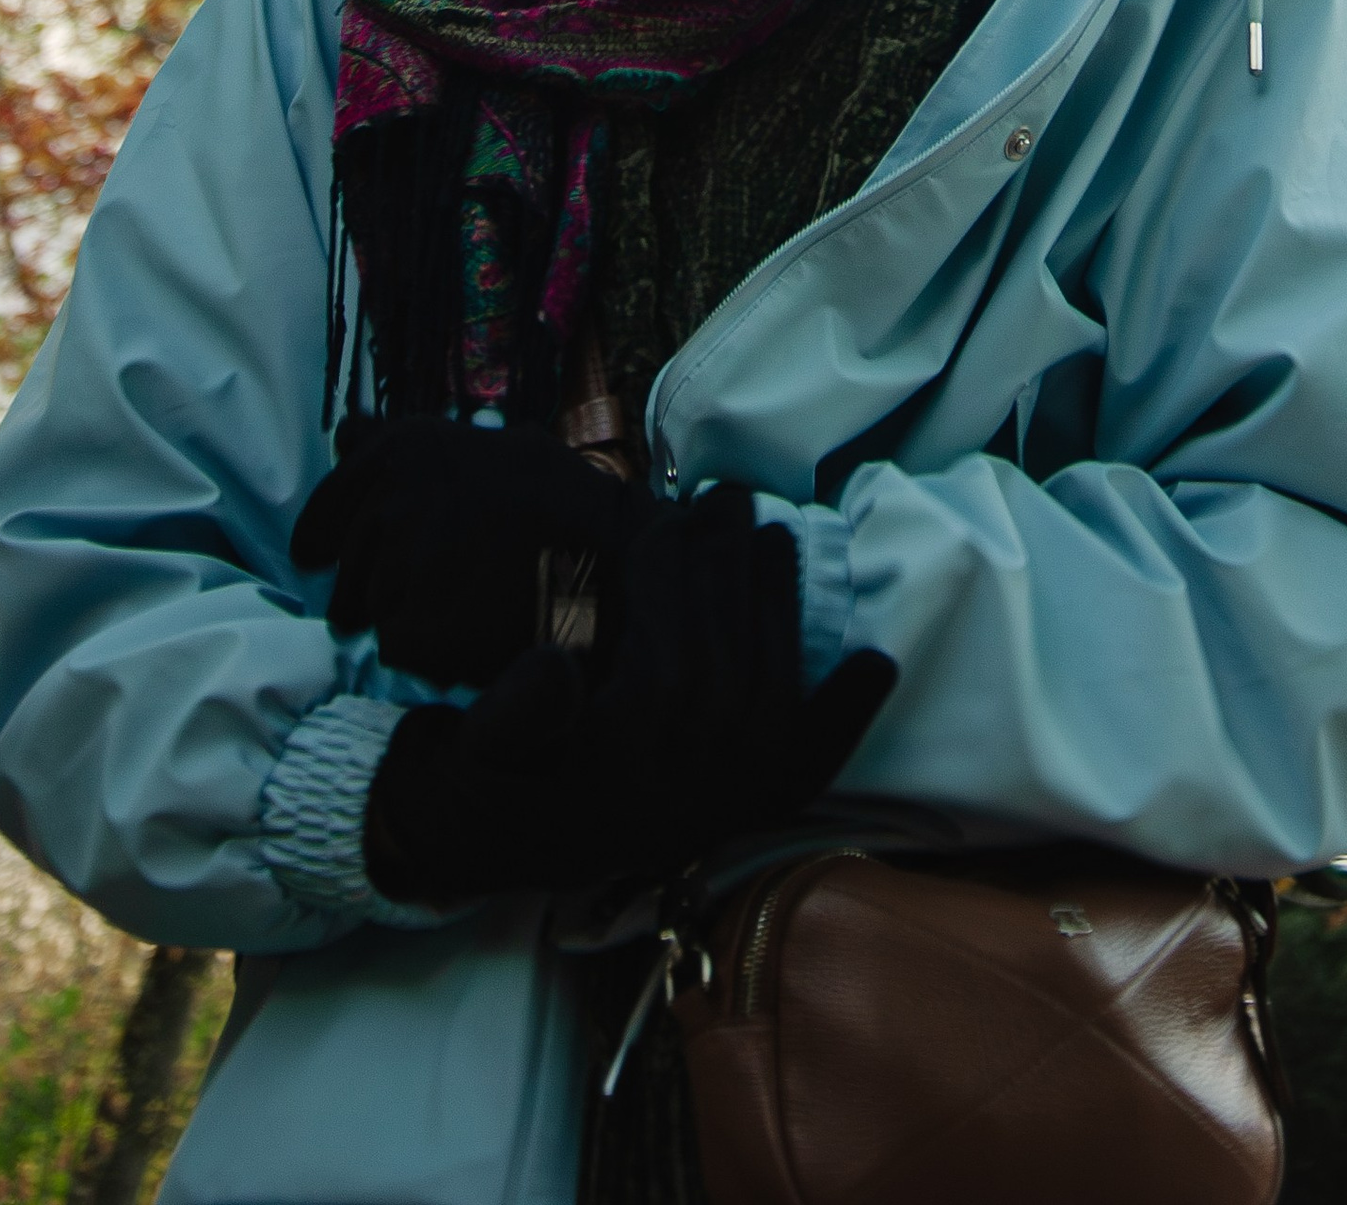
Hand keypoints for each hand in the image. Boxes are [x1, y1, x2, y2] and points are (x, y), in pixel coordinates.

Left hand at [292, 412, 650, 685]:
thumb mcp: (492, 447)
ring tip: (468, 604)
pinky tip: (472, 631)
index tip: (327, 559)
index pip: (323, 512)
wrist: (612, 566)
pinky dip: (427, 651)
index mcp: (403, 450)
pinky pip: (397, 650)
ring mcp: (397, 568)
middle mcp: (388, 502)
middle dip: (377, 587)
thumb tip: (345, 429)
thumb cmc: (561, 503)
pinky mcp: (409, 630)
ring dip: (408, 615)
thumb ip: (408, 444)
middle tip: (438, 589)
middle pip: (348, 571)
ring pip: (372, 611)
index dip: (326, 541)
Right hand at [361, 483, 896, 907]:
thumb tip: (560, 669)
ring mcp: (712, 807)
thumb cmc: (477, 783)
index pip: (666, 665)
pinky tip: (876, 665)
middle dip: (731, 574)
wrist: (479, 849)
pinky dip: (841, 717)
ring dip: (778, 609)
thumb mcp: (470, 752)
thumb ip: (512, 716)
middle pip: (729, 669)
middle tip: (728, 497)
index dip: (669, 580)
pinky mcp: (730, 810)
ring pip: (768, 696)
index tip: (665, 515)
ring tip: (773, 536)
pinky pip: (802, 768)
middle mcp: (679, 799)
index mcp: (618, 783)